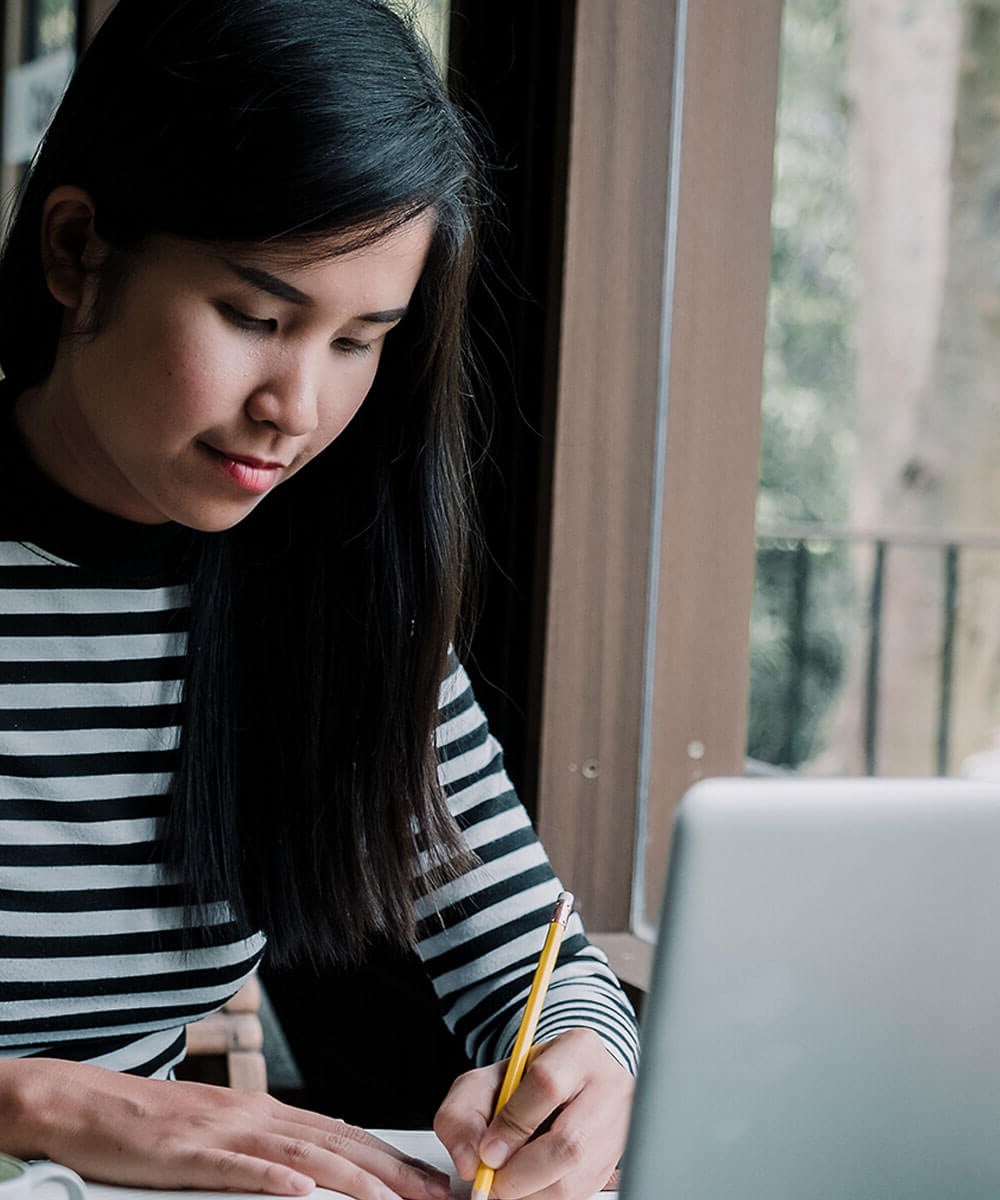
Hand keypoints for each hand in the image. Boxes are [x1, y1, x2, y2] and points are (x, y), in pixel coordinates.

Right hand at [0, 1057, 449, 1199]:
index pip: (343, 1135)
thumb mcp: (221, 1132)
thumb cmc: (155, 1124)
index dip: (390, 1157)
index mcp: (267, 1113)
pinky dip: (273, 1180)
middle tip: (433, 1195)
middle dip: (391, 1172)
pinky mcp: (189, 1153)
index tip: (430, 1179)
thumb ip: (266, 1146)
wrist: (88, 1103)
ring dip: (352, 1180)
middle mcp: (257, 1116)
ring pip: (302, 1156)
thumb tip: (310, 1171)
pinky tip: (302, 1193)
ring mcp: (225, 1132)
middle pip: (337, 1144)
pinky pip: (237, 1168)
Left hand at [433, 1028, 632, 1199]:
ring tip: (509, 1177)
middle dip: (519, 1172)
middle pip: (568, 1143)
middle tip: (493, 1179)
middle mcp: (609, 1087)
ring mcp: (617, 1128)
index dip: (512, 1125)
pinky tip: (529, 1179)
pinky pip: (576, 1195)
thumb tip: (471, 1161)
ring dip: (530, 1190)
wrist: (563, 1087)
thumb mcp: (486, 1080)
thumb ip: (464, 1113)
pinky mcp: (613, 1164)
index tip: (487, 1152)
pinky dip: (544, 1195)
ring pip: (573, 1179)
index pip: (547, 1085)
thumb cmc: (523, 1082)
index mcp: (578, 1049)